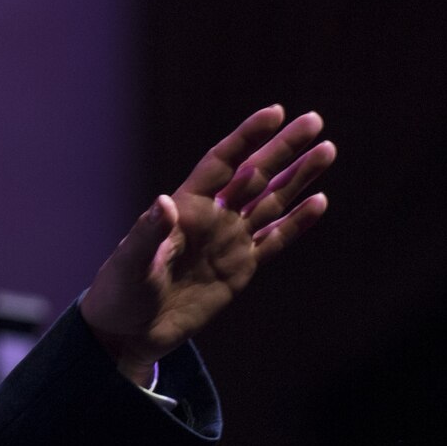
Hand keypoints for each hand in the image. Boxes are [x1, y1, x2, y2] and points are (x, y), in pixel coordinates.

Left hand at [80, 105, 334, 384]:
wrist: (131, 332)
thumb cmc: (120, 292)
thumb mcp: (130, 262)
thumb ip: (148, 232)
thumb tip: (164, 201)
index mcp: (186, 207)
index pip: (223, 162)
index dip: (247, 137)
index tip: (274, 113)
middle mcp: (213, 217)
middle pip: (256, 175)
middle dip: (284, 148)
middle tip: (314, 121)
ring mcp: (229, 241)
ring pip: (272, 203)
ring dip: (299, 178)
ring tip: (327, 150)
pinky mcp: (240, 269)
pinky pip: (274, 241)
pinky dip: (297, 224)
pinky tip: (319, 202)